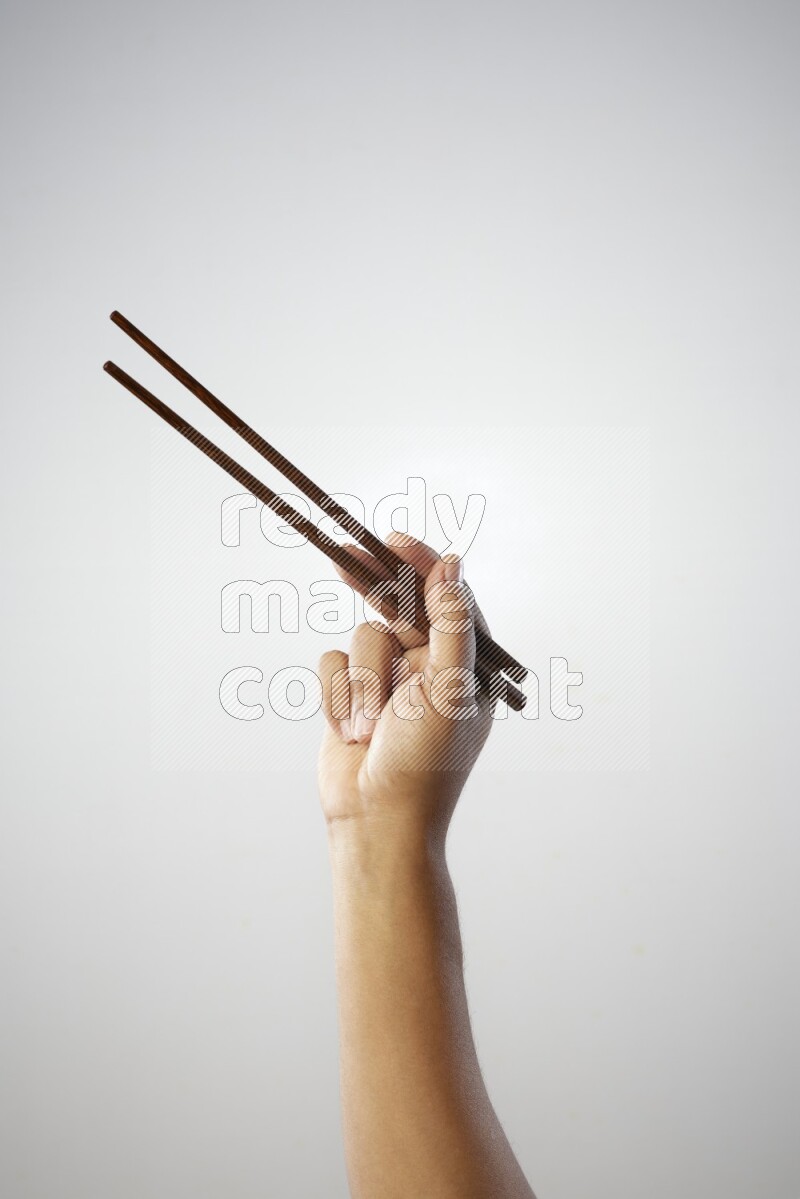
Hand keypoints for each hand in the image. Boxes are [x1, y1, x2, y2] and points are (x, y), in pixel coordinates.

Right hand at [317, 533, 493, 833]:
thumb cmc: (425, 764)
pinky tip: (351, 733)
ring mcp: (388, 682)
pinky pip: (332, 665)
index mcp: (467, 666)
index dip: (420, 565)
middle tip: (342, 554)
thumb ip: (450, 622)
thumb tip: (451, 563)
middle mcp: (430, 669)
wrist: (375, 822)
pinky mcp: (352, 696)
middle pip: (398, 606)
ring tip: (371, 726)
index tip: (392, 541)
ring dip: (361, 682)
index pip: (447, 598)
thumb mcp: (448, 688)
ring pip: (361, 638)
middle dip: (372, 585)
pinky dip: (337, 696)